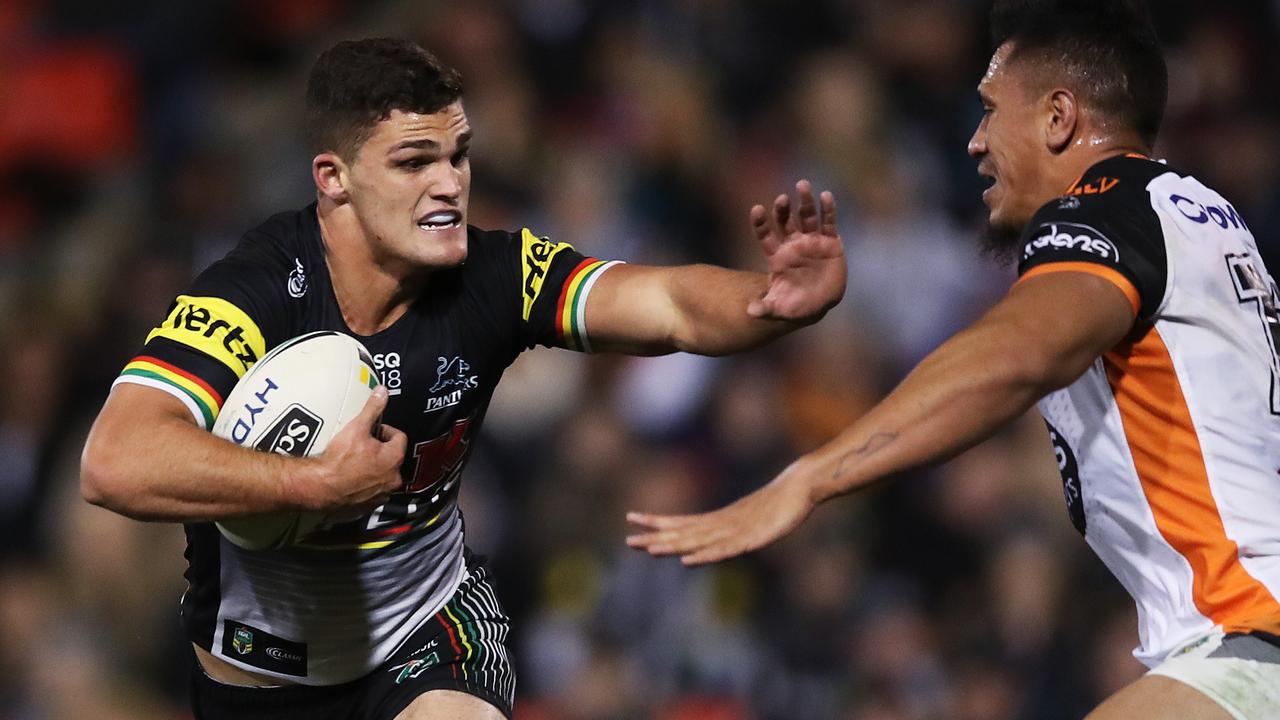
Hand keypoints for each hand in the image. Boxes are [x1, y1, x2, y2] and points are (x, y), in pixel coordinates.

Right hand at [298, 386, 406, 512]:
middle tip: (361, 446)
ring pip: (382, 477)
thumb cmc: (340, 458)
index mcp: (394, 458)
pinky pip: (371, 493)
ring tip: (355, 463)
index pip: (399, 438)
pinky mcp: (368, 508)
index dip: (385, 431)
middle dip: (380, 451)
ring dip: (373, 470)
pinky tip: (350, 480)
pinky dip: (364, 486)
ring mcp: (381, 495)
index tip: (372, 430)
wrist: (320, 488)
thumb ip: (372, 408)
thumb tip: (382, 391)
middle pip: (391, 458)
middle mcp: (393, 479)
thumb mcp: (357, 428)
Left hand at [625, 461, 817, 564]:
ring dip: (673, 546)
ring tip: (649, 549)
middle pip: (683, 532)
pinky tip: (688, 561)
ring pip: (698, 542)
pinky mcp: (750, 539)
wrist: (800, 485)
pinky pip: (723, 551)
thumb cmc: (778, 501)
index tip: (632, 519)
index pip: (681, 521)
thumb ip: (735, 525)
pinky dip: (704, 556)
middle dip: (655, 536)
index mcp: (719, 519)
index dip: (657, 522)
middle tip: (626, 541)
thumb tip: (722, 529)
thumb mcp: (752, 517)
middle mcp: (721, 524)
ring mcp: (735, 531)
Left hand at [747, 179, 845, 322]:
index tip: (757, 209)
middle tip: (782, 198)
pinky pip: (829, 223)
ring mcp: (811, 241)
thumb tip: (750, 312)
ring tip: (802, 185)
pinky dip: (828, 210)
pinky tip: (826, 196)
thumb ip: (765, 308)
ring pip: (806, 217)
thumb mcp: (778, 308)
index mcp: (777, 256)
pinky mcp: (830, 243)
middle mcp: (793, 244)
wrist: (818, 305)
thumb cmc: (794, 305)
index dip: (760, 222)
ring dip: (805, 201)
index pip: (765, 234)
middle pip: (785, 221)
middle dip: (782, 209)